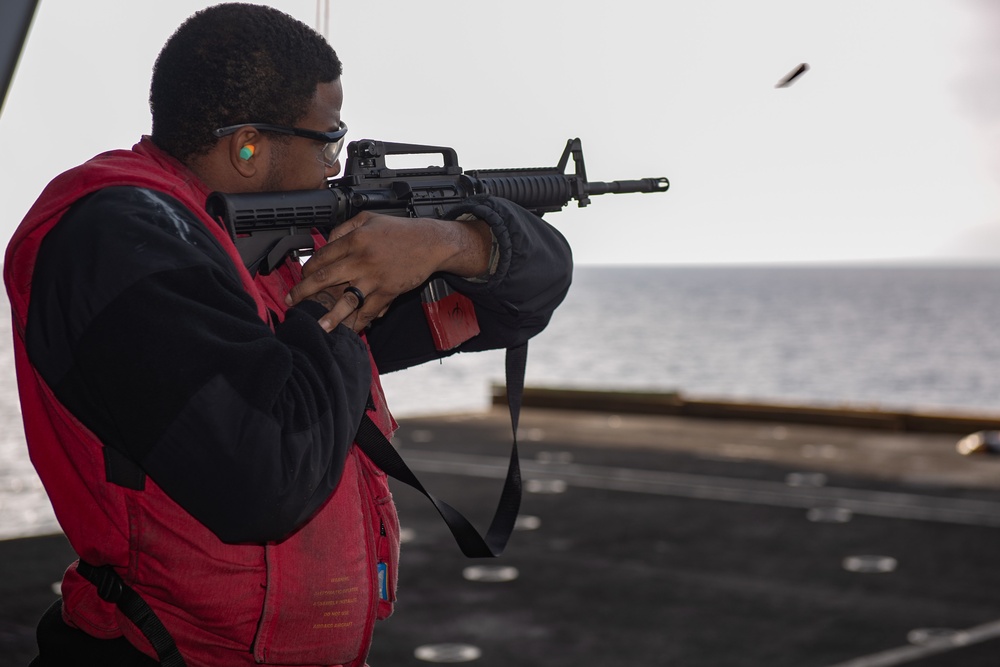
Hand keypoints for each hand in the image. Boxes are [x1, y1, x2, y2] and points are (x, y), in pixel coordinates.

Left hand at [285, 211, 491, 332]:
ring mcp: (375, 278)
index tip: (301, 278)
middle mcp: (361, 260)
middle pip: (324, 278)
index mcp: (355, 240)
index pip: (322, 257)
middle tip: (292, 301)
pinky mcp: (388, 292)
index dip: (307, 269)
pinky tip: (351, 328)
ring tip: (319, 326)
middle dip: (304, 292)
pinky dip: (361, 321)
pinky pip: (370, 310)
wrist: (430, 242)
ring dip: (330, 315)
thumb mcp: (368, 219)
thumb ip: (343, 228)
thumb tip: (325, 243)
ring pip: (346, 300)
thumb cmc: (399, 230)